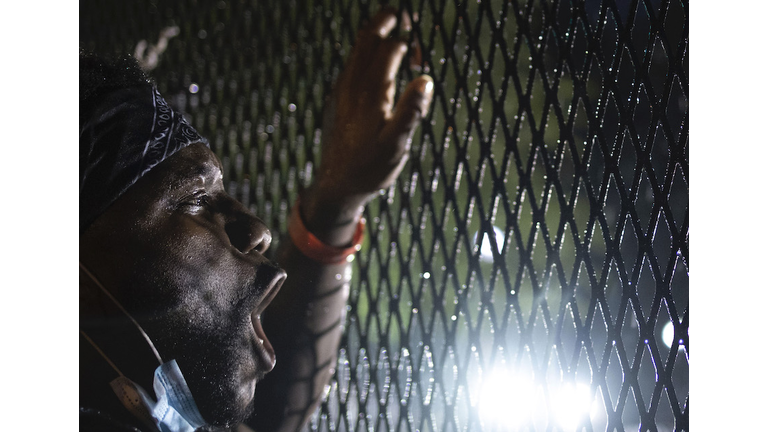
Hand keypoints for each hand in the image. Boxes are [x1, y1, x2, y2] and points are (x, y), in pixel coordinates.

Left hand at [302, 7, 433, 238]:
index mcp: (370, 93)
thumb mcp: (397, 145)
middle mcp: (352, 85)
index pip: (389, 48)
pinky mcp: (337, 99)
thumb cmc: (370, 168)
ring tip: (394, 34)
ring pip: (357, 50)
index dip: (408, 43)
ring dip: (377, 37)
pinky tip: (376, 65)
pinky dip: (366, 54)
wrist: (336, 186)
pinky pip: (351, 65)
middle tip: (404, 15)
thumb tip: (425, 79)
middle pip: (367, 38)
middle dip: (387, 21)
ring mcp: (341, 90)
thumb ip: (411, 111)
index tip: (420, 57)